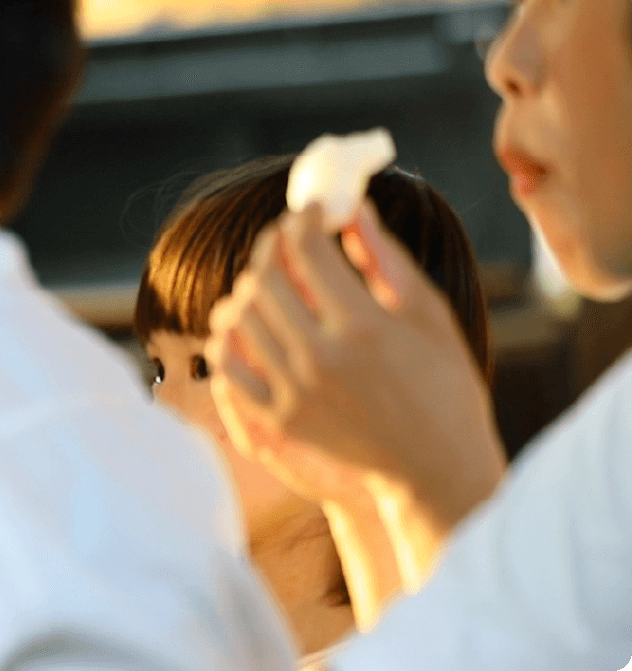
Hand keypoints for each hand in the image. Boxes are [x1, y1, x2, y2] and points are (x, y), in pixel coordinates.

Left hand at [205, 201, 504, 534]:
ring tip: (273, 279)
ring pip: (240, 317)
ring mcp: (293, 391)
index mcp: (363, 326)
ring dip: (251, 286)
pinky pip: (229, 365)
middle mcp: (321, 357)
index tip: (310, 210)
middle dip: (274, 245)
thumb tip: (352, 208)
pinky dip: (230, 336)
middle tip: (287, 237)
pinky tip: (249, 322)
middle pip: (266, 278)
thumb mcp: (427, 314)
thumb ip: (384, 259)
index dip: (303, 219)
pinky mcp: (277, 419)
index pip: (307, 251)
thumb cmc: (444, 384)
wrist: (434, 465)